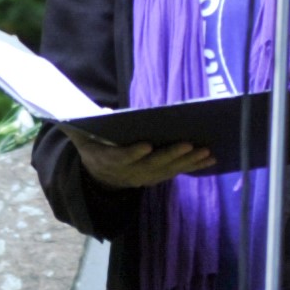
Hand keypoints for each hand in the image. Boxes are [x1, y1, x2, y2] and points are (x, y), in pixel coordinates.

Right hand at [70, 132, 211, 188]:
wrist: (101, 176)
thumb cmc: (94, 146)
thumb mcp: (81, 136)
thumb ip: (80, 124)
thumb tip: (95, 112)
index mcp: (108, 160)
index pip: (121, 158)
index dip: (133, 153)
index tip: (146, 145)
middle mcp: (129, 172)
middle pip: (152, 165)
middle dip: (171, 155)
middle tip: (189, 144)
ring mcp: (144, 177)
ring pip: (168, 170)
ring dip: (188, 162)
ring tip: (206, 152)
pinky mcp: (157, 177)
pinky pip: (176, 172)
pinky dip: (193, 166)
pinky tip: (209, 159)